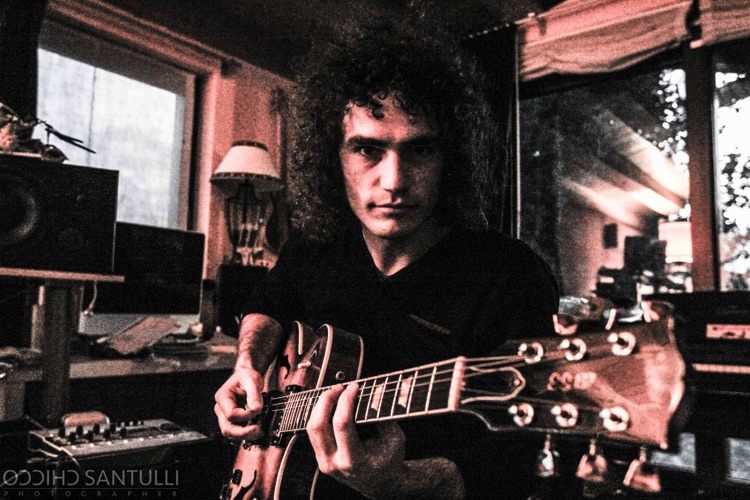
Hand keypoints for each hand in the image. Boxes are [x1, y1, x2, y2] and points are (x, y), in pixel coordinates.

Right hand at [214, 367, 264, 440]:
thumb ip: (254, 395)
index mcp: (222, 397)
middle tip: (258, 430)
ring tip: (259, 431)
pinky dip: (246, 433)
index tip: (257, 411)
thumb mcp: (252, 381)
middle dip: (243, 432)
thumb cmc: (246, 376)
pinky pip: (236, 430)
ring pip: (230, 432)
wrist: (246, 376)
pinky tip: (256, 429)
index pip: (231, 414)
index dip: (245, 416)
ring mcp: (225, 415)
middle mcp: (221, 408)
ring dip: (245, 435)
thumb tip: (256, 409)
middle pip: (227, 428)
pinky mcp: (232, 419)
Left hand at [306, 382, 407, 497]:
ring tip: (334, 393)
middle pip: (318, 425)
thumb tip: (375, 393)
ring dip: (321, 406)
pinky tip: (330, 405)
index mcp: (353, 461)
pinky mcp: (321, 458)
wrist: (382, 485)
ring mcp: (324, 462)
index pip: (342, 424)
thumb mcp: (395, 440)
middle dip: (326, 400)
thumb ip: (383, 418)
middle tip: (339, 387)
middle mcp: (334, 463)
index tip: (354, 387)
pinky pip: (313, 433)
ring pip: (312, 428)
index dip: (346, 401)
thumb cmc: (389, 461)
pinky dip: (320, 415)